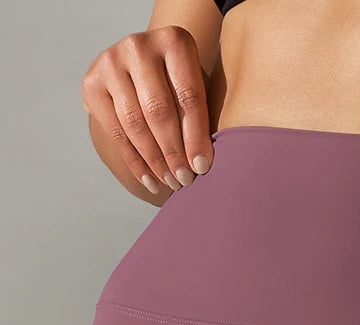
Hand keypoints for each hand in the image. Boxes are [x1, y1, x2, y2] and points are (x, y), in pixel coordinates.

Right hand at [81, 26, 213, 196]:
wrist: (142, 66)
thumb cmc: (179, 84)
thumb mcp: (196, 88)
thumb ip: (199, 116)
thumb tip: (201, 164)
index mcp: (174, 41)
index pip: (188, 95)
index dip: (196, 136)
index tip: (203, 167)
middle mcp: (139, 46)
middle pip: (158, 110)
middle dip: (174, 152)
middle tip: (185, 180)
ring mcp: (111, 62)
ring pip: (135, 123)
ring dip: (155, 161)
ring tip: (171, 183)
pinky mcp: (91, 83)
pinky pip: (116, 132)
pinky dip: (135, 162)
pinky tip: (150, 181)